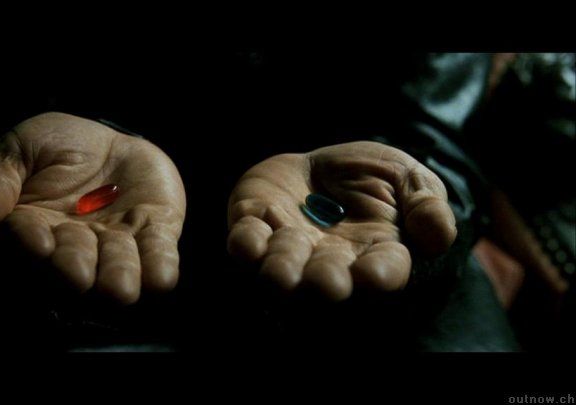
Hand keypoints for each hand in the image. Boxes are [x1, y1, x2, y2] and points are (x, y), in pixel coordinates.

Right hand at [0, 112, 185, 303]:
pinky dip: (160, 267)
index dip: (31, 244)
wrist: (110, 141)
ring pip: (117, 270)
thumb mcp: (21, 147)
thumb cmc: (56, 146)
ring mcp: (117, 244)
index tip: (39, 242)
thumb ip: (0, 174)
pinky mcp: (156, 233)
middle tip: (79, 274)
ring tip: (119, 287)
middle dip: (75, 268)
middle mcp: (76, 248)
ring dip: (118, 276)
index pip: (26, 241)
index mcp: (35, 229)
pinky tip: (161, 277)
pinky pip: (159, 255)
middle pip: (71, 267)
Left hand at [227, 141, 456, 300]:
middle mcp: (329, 259)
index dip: (379, 275)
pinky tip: (248, 237)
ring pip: (281, 268)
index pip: (383, 271)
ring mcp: (288, 247)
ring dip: (281, 268)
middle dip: (324, 281)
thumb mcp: (409, 180)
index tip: (374, 275)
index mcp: (375, 252)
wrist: (324, 165)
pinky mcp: (254, 225)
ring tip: (282, 270)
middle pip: (326, 279)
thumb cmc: (372, 178)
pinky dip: (245, 242)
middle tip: (326, 281)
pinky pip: (245, 241)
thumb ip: (427, 205)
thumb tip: (438, 236)